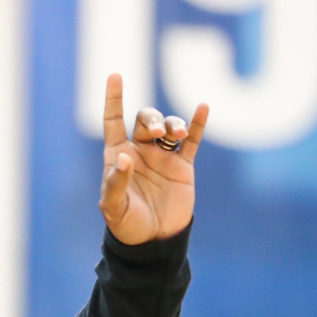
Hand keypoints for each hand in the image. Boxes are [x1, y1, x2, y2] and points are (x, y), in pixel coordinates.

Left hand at [98, 73, 208, 244]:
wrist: (153, 241)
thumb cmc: (126, 224)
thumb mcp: (113, 207)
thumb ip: (116, 182)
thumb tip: (126, 157)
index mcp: (117, 156)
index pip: (113, 121)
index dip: (114, 99)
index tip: (115, 75)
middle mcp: (140, 151)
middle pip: (145, 120)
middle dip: (151, 119)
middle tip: (156, 132)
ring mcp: (163, 156)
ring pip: (169, 126)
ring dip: (174, 123)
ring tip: (178, 133)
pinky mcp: (183, 166)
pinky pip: (193, 140)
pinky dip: (198, 123)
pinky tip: (203, 107)